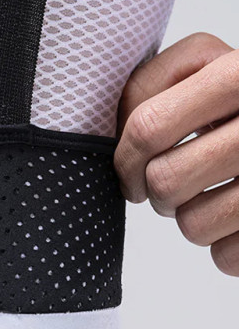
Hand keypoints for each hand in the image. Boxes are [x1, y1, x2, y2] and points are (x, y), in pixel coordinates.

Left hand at [115, 32, 238, 276]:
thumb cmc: (237, 107)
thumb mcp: (203, 72)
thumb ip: (152, 88)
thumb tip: (103, 135)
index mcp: (235, 74)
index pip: (147, 127)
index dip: (124, 158)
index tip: (129, 167)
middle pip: (165, 180)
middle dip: (154, 192)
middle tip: (170, 185)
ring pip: (192, 224)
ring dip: (190, 220)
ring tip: (212, 196)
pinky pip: (225, 256)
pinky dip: (224, 249)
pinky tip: (238, 221)